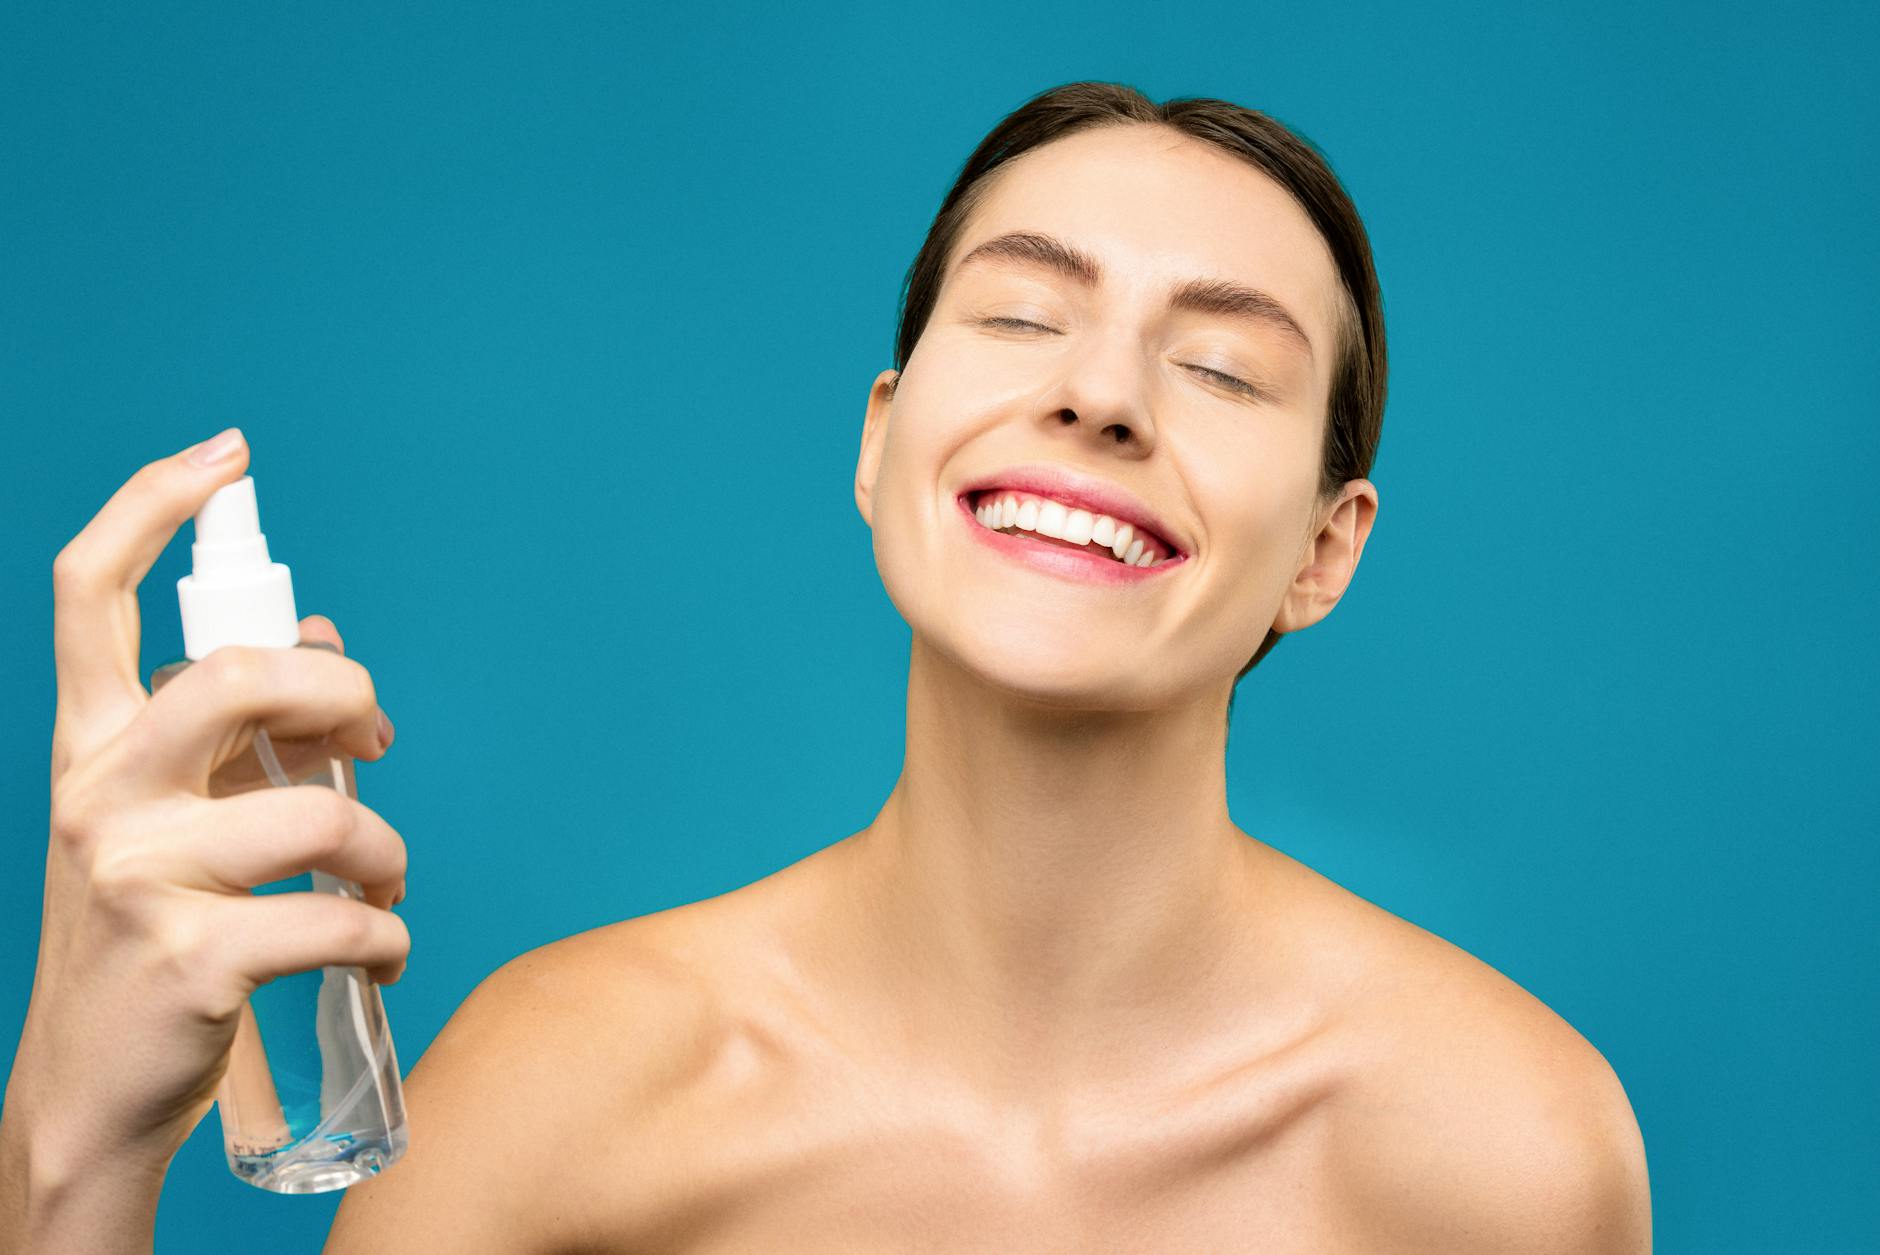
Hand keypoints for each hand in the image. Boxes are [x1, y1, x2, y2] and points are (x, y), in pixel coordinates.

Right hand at [7, 428, 409, 1186]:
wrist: (93, 1092)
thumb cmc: (156, 933)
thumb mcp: (174, 821)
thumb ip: (239, 735)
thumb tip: (330, 643)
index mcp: (91, 748)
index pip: (90, 594)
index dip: (152, 507)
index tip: (228, 456)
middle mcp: (98, 796)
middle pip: (237, 678)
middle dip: (344, 696)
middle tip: (374, 739)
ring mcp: (138, 878)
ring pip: (320, 815)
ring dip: (385, 851)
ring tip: (384, 885)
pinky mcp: (193, 961)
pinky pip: (341, 921)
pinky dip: (386, 937)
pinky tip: (378, 952)